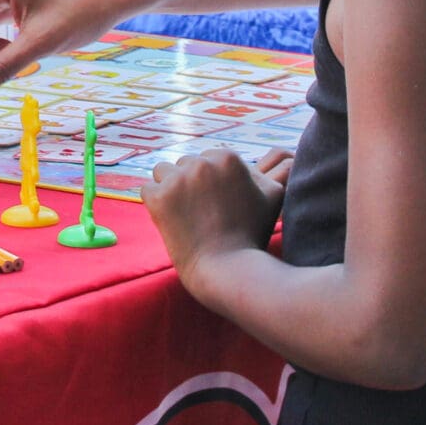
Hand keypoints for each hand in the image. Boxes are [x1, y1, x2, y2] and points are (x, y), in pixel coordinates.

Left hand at [144, 148, 287, 295]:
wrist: (228, 269)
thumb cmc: (251, 234)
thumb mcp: (273, 196)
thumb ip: (274, 170)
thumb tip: (278, 156)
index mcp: (227, 157)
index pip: (207, 159)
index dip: (210, 183)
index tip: (216, 204)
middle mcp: (201, 163)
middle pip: (185, 164)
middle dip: (190, 184)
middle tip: (202, 213)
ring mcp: (178, 179)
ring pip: (163, 172)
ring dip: (170, 188)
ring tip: (185, 215)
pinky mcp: (158, 198)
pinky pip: (148, 191)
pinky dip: (156, 205)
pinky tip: (173, 222)